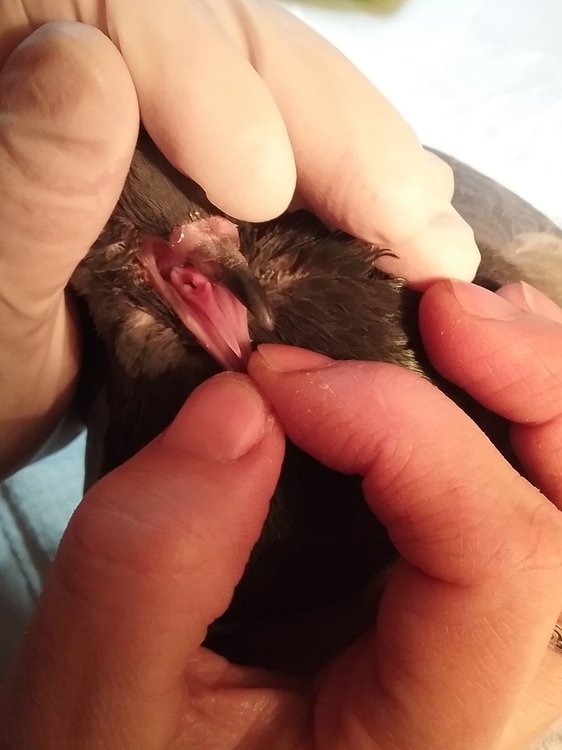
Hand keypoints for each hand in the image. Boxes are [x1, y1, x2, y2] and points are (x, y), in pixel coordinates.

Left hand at [0, 2, 477, 473]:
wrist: (6, 397)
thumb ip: (27, 189)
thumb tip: (86, 63)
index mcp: (23, 61)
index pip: (120, 13)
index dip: (201, 80)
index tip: (261, 187)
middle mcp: (103, 60)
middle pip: (237, 42)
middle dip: (331, 131)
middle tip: (411, 220)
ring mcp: (170, 107)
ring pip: (283, 86)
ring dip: (366, 156)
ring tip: (430, 230)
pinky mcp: (212, 158)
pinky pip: (297, 138)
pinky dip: (356, 182)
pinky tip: (401, 219)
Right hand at [1, 280, 560, 749]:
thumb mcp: (104, 700)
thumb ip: (152, 567)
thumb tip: (239, 405)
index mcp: (429, 742)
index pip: (499, 561)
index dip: (403, 433)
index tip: (275, 376)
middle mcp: (498, 696)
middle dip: (532, 384)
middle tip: (438, 306)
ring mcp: (493, 647)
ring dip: (533, 386)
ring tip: (452, 318)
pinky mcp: (461, 608)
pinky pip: (523, 496)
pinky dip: (503, 408)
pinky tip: (453, 362)